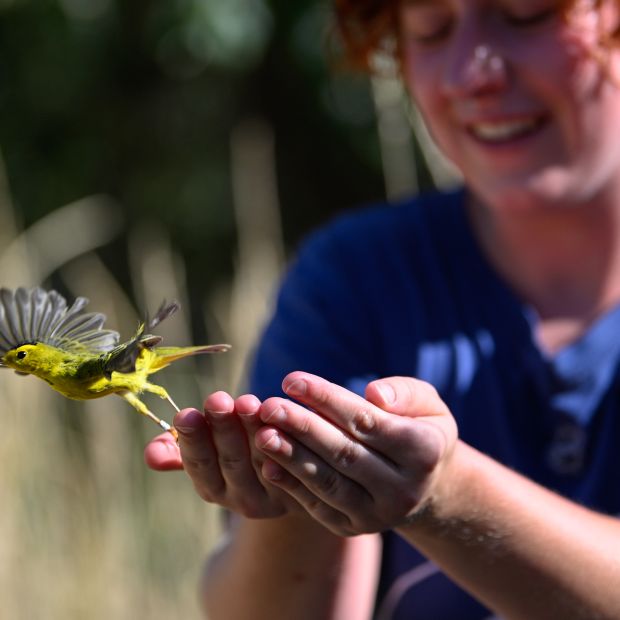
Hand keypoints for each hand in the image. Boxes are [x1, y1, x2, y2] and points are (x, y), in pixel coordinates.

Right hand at [144, 391, 302, 517]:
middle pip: (230, 462)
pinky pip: (293, 463)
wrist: (291, 479)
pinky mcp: (302, 488)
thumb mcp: (209, 453)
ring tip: (248, 403)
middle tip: (217, 400)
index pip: (199, 464)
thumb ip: (181, 450)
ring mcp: (274, 496)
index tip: (185, 414)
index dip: (192, 440)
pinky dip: (285, 440)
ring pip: (262, 459)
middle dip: (222, 429)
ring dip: (253, 430)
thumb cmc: (241, 450)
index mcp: (213, 487)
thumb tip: (151, 454)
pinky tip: (281, 418)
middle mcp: (241, 498)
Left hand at [254, 372, 457, 535]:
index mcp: (424, 452)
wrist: (424, 484)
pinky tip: (267, 464)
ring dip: (291, 457)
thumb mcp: (426, 403)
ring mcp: (379, 515)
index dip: (326, 399)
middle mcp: (404, 490)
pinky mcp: (354, 528)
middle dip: (302, 427)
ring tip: (261, 433)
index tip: (291, 380)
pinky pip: (319, 505)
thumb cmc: (418, 427)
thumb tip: (374, 394)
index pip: (367, 422)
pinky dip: (291, 486)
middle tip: (268, 406)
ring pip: (329, 483)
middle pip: (344, 453)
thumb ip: (404, 392)